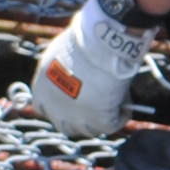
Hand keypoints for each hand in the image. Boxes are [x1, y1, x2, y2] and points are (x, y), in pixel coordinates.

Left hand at [31, 0, 158, 137]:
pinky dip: (121, 116)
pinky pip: (112, 125)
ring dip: (99, 120)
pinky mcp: (99, 121)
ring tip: (115, 104)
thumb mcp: (61, 53)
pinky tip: (127, 105)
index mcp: (42, 89)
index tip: (70, 101)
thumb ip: (62, 70)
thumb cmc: (83, 39)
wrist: (101, 43)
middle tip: (94, 108)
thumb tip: (76, 73)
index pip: (43, 108)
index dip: (58, 106)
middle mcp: (55, 108)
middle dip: (78, 120)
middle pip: (65, 126)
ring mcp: (77, 117)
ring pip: (88, 130)